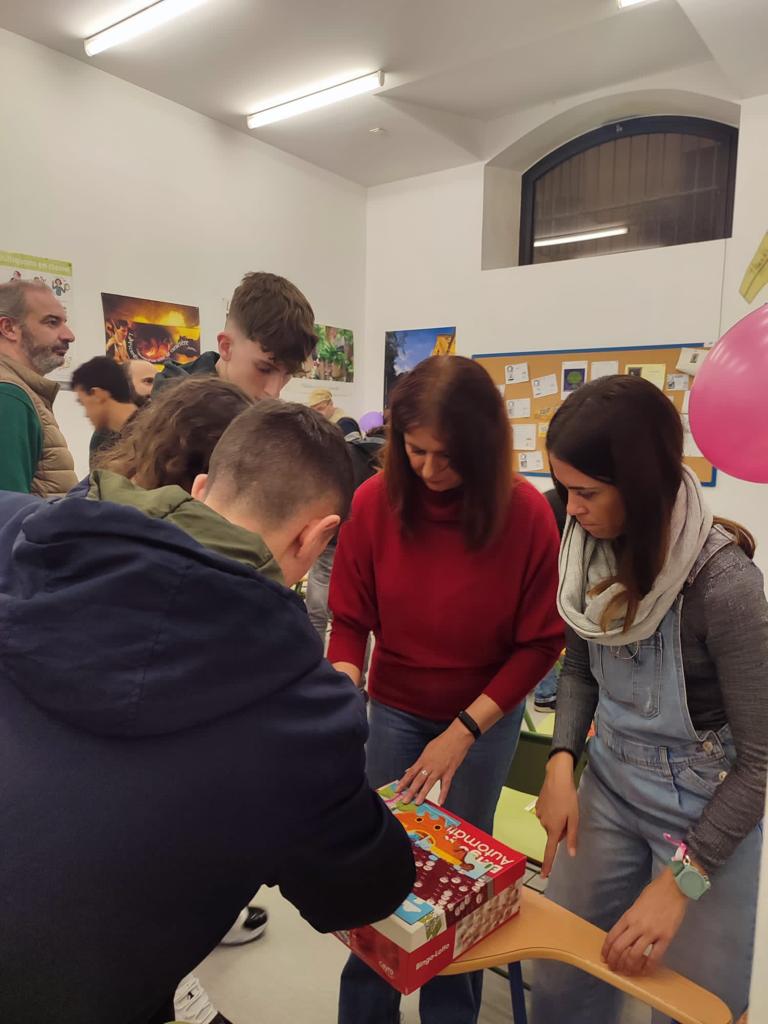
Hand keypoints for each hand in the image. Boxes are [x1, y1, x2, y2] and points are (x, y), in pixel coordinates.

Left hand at [395, 723, 473, 804]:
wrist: (456, 737)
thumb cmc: (442, 741)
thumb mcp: (427, 750)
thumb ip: (419, 762)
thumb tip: (410, 770)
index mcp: (423, 760)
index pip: (411, 773)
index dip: (403, 782)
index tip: (397, 789)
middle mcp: (430, 766)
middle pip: (418, 780)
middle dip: (410, 791)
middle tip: (405, 800)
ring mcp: (440, 769)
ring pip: (429, 783)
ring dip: (423, 794)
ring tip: (417, 802)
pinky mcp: (449, 772)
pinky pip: (445, 785)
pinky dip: (443, 794)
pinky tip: (440, 802)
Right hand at [536, 752, 578, 877]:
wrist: (556, 778)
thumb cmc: (569, 798)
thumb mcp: (575, 818)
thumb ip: (572, 837)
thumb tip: (571, 854)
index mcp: (554, 829)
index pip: (550, 851)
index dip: (548, 864)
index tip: (544, 876)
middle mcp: (544, 824)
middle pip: (554, 834)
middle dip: (561, 829)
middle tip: (569, 816)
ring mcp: (539, 814)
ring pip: (550, 823)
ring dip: (557, 819)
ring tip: (563, 805)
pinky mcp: (537, 806)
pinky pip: (546, 814)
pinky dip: (552, 811)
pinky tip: (556, 801)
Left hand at [602, 869, 688, 974]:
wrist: (673, 888)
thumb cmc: (654, 894)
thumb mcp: (636, 905)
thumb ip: (630, 920)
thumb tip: (624, 936)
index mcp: (628, 916)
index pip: (612, 937)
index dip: (607, 950)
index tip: (605, 958)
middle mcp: (636, 925)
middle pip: (620, 948)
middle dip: (614, 961)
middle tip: (614, 968)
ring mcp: (651, 932)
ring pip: (634, 955)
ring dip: (628, 967)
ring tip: (627, 972)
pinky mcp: (665, 937)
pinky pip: (654, 957)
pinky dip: (648, 967)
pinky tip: (645, 971)